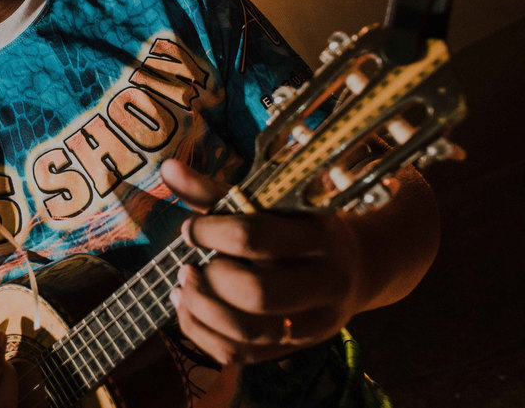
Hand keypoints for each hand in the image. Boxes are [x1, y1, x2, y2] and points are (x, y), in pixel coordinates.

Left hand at [161, 158, 368, 364]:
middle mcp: (325, 285)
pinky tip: (187, 309)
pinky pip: (242, 356)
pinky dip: (203, 335)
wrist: (358, 267)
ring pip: (248, 333)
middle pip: (256, 294)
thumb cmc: (300, 226)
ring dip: (201, 311)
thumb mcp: (270, 203)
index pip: (256, 238)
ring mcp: (315, 325)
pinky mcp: (296, 350)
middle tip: (189, 266)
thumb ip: (216, 192)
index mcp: (319, 237)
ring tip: (181, 288)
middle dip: (210, 281)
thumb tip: (166, 168)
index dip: (211, 233)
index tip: (190, 230)